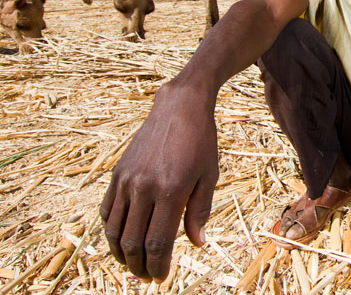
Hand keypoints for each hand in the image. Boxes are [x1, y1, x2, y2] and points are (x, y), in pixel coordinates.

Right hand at [100, 81, 218, 281]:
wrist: (179, 107)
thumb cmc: (201, 142)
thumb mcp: (209, 176)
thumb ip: (200, 212)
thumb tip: (196, 244)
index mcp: (171, 191)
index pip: (157, 243)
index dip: (158, 266)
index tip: (161, 278)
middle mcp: (144, 187)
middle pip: (132, 242)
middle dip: (138, 267)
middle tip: (148, 277)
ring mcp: (127, 180)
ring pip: (114, 230)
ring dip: (120, 254)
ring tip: (132, 265)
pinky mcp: (117, 172)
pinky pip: (107, 210)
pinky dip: (111, 231)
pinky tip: (122, 239)